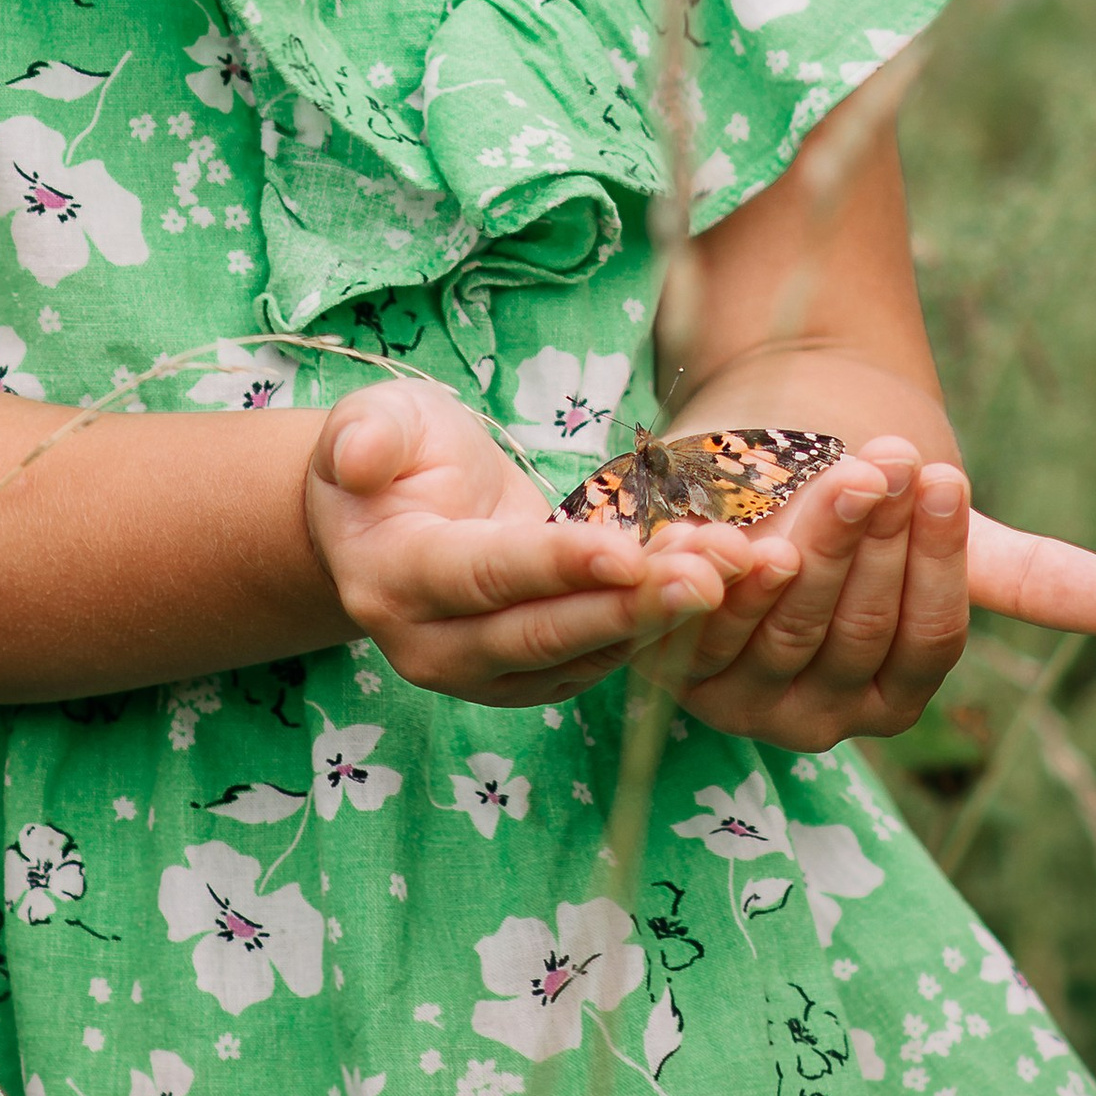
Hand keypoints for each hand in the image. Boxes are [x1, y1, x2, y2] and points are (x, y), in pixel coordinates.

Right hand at [305, 380, 751, 708]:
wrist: (388, 516)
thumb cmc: (390, 453)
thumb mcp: (372, 418)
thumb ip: (366, 435)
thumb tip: (359, 459)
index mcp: (392, 578)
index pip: (485, 575)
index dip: (557, 565)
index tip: (629, 550)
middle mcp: (433, 647)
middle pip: (544, 633)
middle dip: (633, 606)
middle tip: (713, 576)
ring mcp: (482, 675)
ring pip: (583, 654)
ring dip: (663, 617)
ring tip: (736, 573)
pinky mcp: (530, 677)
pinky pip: (600, 658)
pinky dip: (660, 625)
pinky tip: (720, 584)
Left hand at [662, 450, 1095, 750]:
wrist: (743, 467)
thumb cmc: (855, 505)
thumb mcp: (930, 535)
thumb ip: (1018, 576)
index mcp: (889, 698)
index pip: (925, 642)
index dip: (937, 563)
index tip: (945, 480)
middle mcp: (815, 719)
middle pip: (855, 630)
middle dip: (874, 540)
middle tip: (890, 458)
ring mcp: (737, 697)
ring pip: (785, 620)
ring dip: (814, 541)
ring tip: (840, 467)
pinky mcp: (667, 661)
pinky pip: (697, 624)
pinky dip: (719, 576)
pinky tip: (736, 528)